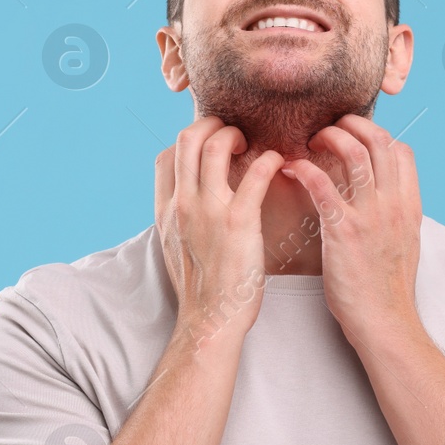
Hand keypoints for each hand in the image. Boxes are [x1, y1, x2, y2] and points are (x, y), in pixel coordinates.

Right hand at [155, 117, 283, 352]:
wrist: (210, 320)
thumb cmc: (200, 288)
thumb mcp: (174, 247)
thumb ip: (179, 219)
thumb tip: (188, 200)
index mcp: (166, 210)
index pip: (165, 156)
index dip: (187, 143)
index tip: (208, 147)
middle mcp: (182, 204)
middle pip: (187, 139)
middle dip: (211, 124)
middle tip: (232, 134)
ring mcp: (208, 211)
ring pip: (215, 145)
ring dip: (236, 135)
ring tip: (251, 144)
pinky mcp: (238, 222)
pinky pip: (255, 173)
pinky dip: (269, 160)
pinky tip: (278, 163)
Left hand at [281, 114, 422, 342]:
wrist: (384, 321)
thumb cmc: (386, 288)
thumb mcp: (403, 244)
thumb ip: (395, 216)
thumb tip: (382, 199)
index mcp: (409, 206)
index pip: (402, 152)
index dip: (379, 137)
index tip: (357, 140)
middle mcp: (394, 204)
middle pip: (380, 141)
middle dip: (353, 124)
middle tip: (330, 128)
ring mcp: (371, 215)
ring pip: (355, 153)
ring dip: (330, 137)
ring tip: (312, 140)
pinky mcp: (344, 230)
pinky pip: (322, 184)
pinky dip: (304, 168)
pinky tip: (292, 169)